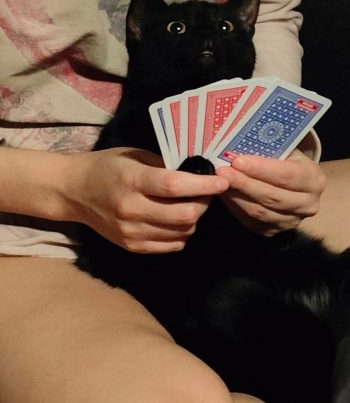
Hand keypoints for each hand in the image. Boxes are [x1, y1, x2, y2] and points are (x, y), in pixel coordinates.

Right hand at [63, 147, 228, 252]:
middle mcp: (132, 209)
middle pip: (184, 215)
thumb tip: (199, 174)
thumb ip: (166, 166)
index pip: (175, 186)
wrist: (74, 191)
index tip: (222, 180)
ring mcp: (131, 232)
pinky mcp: (132, 246)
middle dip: (204, 203)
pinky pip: (171, 246)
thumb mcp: (136, 155)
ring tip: (190, 204)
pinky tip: (176, 219)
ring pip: (182, 233)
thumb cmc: (108, 166)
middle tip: (207, 192)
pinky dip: (182, 233)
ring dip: (194, 219)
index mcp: (133, 181)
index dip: (204, 185)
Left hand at [215, 150, 325, 236]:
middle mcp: (308, 204)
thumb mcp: (285, 149)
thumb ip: (266, 149)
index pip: (286, 176)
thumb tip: (235, 147)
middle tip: (222, 172)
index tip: (237, 161)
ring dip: (236, 196)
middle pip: (272, 197)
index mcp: (314, 179)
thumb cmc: (287, 159)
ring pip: (259, 212)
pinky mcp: (274, 231)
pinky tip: (224, 194)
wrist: (295, 182)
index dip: (261, 169)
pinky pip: (250, 222)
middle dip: (244, 183)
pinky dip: (235, 208)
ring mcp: (292, 222)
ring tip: (219, 182)